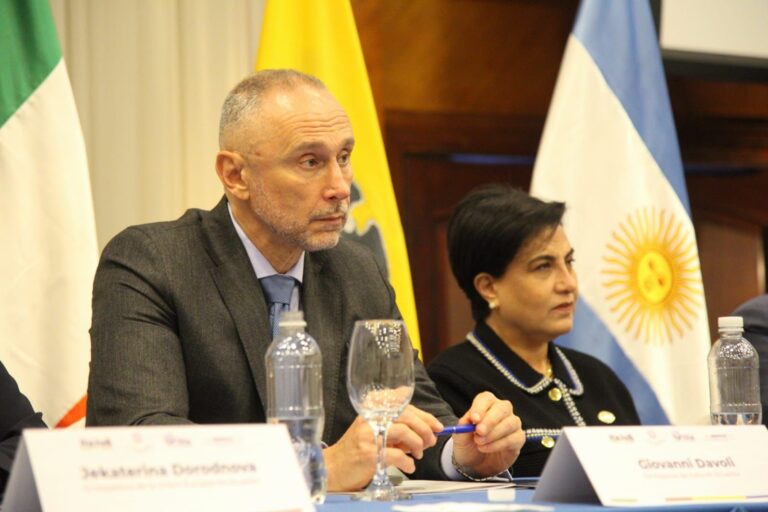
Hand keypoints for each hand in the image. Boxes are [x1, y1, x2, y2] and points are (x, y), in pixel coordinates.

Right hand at [324, 406, 443, 490]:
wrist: (334, 467)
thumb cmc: (358, 448)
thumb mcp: (375, 428)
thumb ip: (396, 423)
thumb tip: (427, 426)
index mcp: (371, 407)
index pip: (403, 403)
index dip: (423, 414)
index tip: (436, 424)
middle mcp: (369, 416)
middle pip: (406, 416)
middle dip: (425, 429)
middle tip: (432, 440)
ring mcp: (369, 434)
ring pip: (404, 432)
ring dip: (418, 444)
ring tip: (419, 453)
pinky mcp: (370, 454)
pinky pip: (398, 455)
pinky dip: (408, 462)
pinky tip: (409, 466)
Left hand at [452, 391, 523, 477]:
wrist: (476, 463)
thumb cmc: (469, 444)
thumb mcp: (460, 437)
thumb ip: (463, 427)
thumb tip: (467, 420)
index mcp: (486, 404)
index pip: (486, 399)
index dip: (480, 408)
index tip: (474, 419)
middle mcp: (502, 410)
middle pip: (502, 408)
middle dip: (490, 421)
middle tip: (479, 432)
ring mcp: (513, 423)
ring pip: (509, 423)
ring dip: (493, 434)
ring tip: (479, 443)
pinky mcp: (519, 438)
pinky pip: (514, 438)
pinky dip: (499, 445)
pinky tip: (487, 449)